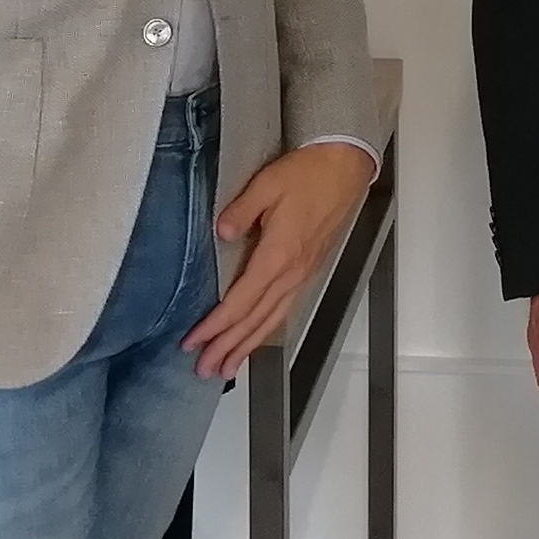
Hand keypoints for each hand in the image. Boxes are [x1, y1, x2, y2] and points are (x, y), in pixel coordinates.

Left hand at [183, 141, 378, 380]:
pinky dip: (267, 330)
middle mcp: (291, 273)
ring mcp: (302, 274)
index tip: (193, 342)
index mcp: (279, 255)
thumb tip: (221, 233)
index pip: (241, 301)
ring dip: (247, 346)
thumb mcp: (268, 183)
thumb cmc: (308, 173)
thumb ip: (241, 210)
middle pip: (255, 319)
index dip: (216, 325)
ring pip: (271, 320)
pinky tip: (256, 338)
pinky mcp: (308, 270)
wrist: (345, 167)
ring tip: (227, 368)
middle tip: (204, 370)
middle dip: (227, 347)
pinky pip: (284, 310)